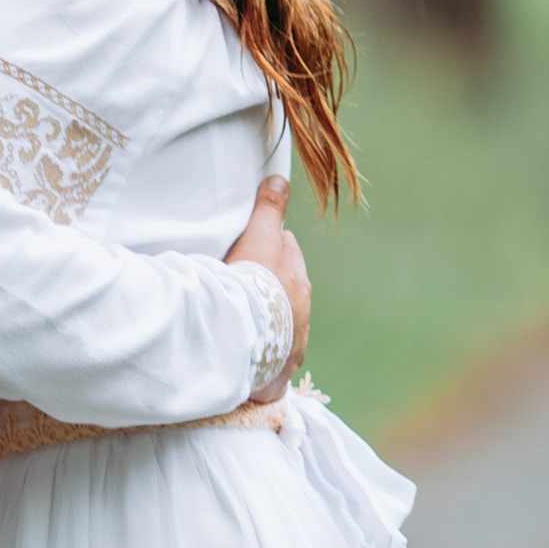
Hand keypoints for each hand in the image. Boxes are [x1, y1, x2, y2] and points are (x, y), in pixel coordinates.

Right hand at [226, 175, 310, 400]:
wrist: (246, 330)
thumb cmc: (250, 280)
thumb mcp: (258, 237)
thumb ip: (269, 208)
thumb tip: (279, 178)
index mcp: (298, 278)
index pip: (287, 254)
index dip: (271, 250)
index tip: (254, 251)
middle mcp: (303, 310)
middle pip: (290, 291)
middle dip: (275, 287)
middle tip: (248, 285)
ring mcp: (294, 342)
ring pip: (284, 327)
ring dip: (270, 323)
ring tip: (246, 324)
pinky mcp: (281, 370)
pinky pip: (274, 364)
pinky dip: (265, 359)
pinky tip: (250, 359)